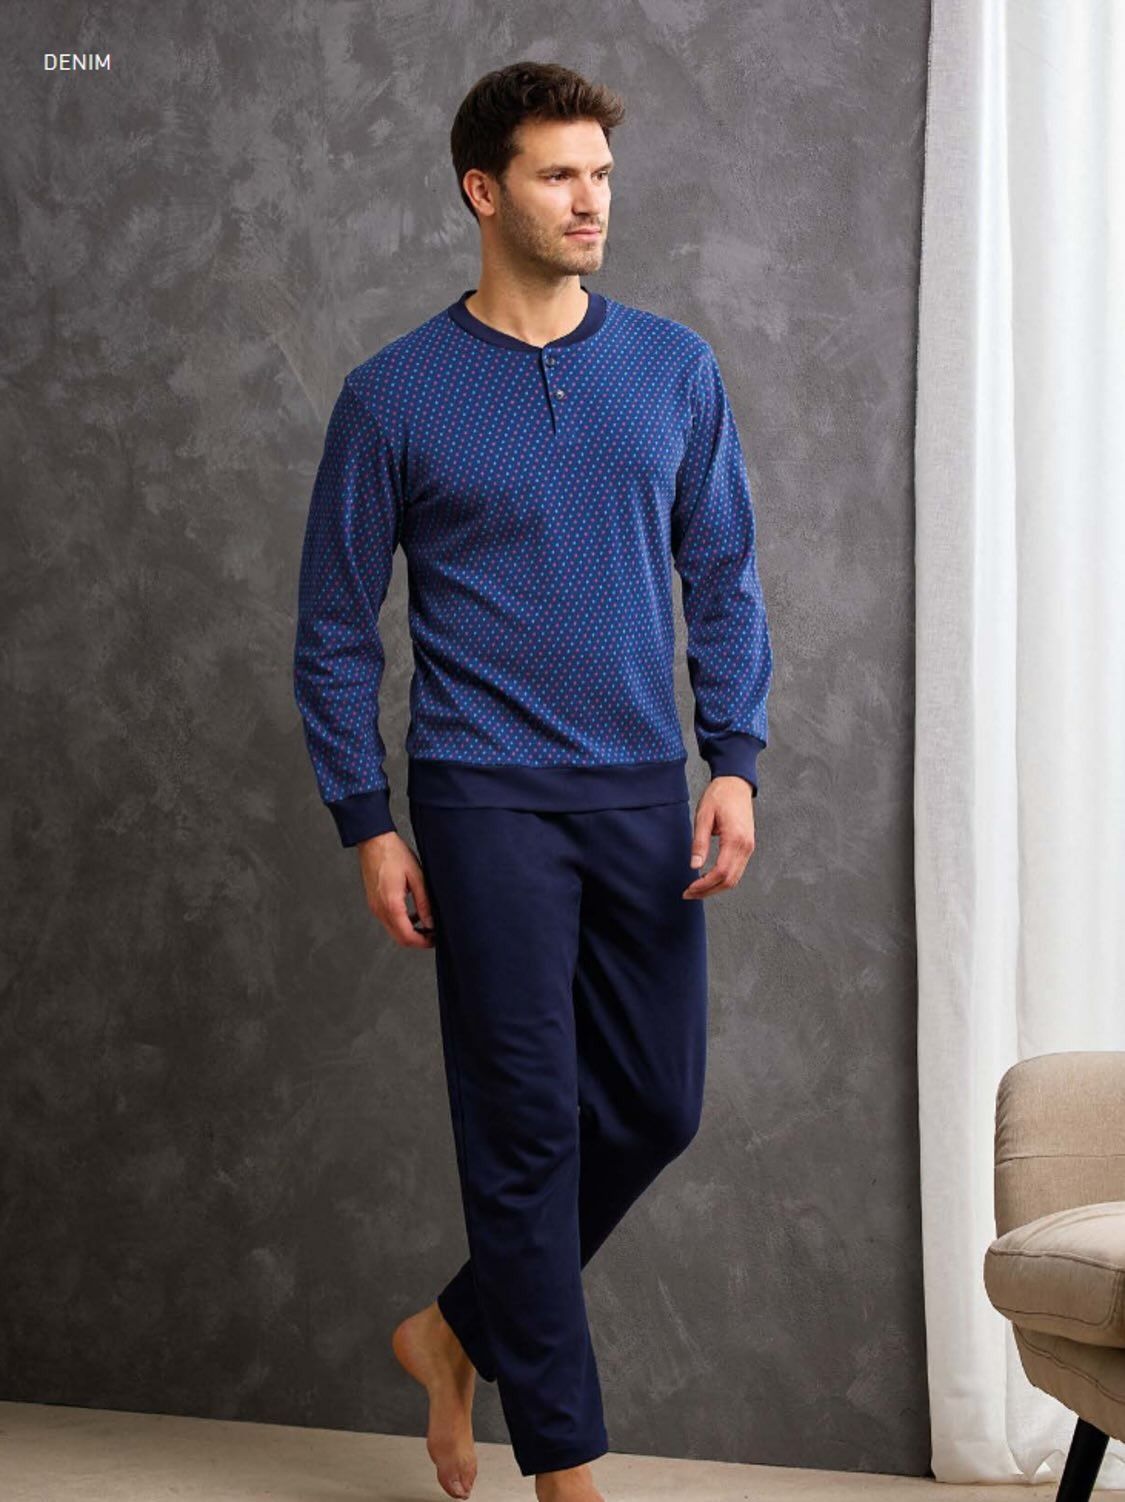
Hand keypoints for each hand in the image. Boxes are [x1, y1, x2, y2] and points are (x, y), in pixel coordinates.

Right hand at [356, 831, 435, 947]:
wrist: (373, 842)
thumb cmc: (394, 854)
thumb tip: (431, 922)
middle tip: (433, 935)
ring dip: (409, 932)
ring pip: (393, 931)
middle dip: (417, 940)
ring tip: (427, 924)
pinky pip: (388, 920)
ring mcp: (374, 907)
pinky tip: (413, 914)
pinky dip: (401, 922)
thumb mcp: (417, 877)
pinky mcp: (374, 902)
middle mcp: (380, 910)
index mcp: (391, 905)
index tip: (435, 939)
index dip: (423, 942)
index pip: (407, 936)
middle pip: (399, 938)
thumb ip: (424, 903)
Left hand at [682, 776, 756, 898]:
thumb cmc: (720, 796)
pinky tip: (708, 878)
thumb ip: (700, 842)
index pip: (721, 872)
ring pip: (734, 878)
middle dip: (708, 891)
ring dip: (715, 887)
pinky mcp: (747, 846)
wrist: (736, 783)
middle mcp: (746, 846)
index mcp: (735, 839)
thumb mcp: (703, 816)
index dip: (704, 885)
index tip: (689, 889)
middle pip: (729, 880)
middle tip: (689, 894)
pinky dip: (723, 878)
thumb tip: (695, 865)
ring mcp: (749, 847)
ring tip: (696, 889)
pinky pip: (736, 869)